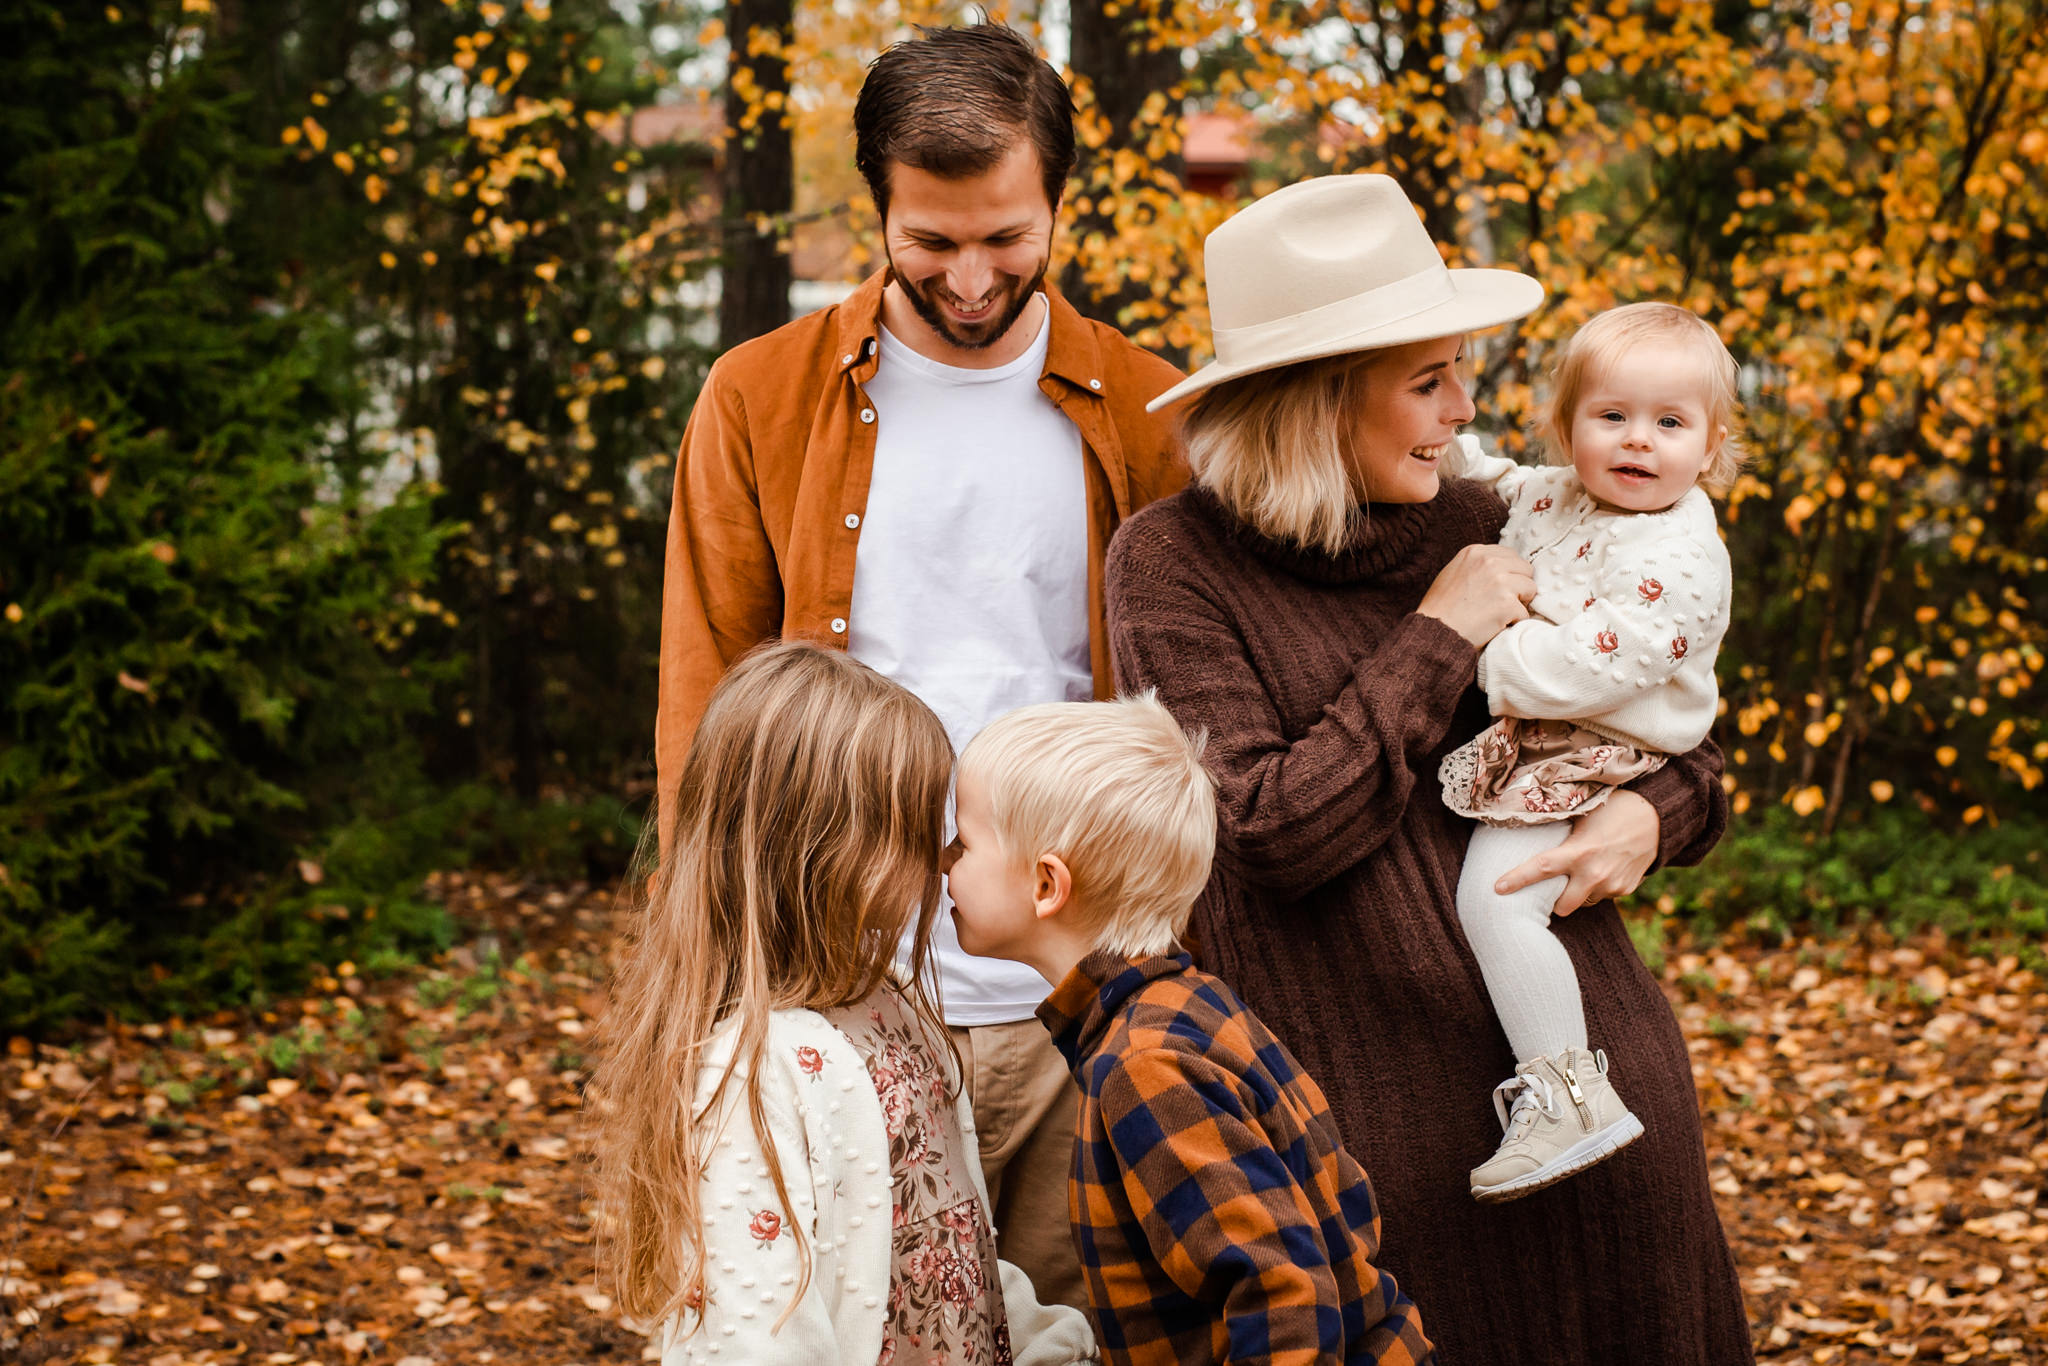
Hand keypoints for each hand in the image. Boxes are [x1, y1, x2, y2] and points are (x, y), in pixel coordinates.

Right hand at [1416, 544, 1535, 647]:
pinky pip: (1525, 613)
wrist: (1433, 631)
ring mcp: (1500, 582)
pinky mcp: (1507, 604)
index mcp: (1476, 552)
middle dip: (1518, 586)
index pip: (1511, 556)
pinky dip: (1514, 622)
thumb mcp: (1454, 573)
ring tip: (1498, 613)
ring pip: (1531, 589)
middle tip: (1500, 602)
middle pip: (1525, 570)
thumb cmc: (1440, 608)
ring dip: (1519, 604)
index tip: (1498, 588)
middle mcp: (1489, 562)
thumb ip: (1478, 566)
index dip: (1509, 574)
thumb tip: (1505, 569)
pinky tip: (1495, 625)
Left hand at [1495, 790, 1660, 915]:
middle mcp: (1594, 874)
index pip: (1540, 869)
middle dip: (1555, 901)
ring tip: (1584, 869)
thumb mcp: (1582, 815)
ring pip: (1583, 902)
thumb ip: (1559, 832)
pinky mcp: (1625, 890)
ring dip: (1578, 892)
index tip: (1496, 889)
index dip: (1516, 880)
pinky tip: (1603, 868)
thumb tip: (1525, 831)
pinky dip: (1597, 887)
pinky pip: (1602, 896)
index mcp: (1579, 852)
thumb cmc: (1612, 809)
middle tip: (1552, 887)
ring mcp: (1612, 885)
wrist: (1655, 818)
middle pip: (1562, 907)